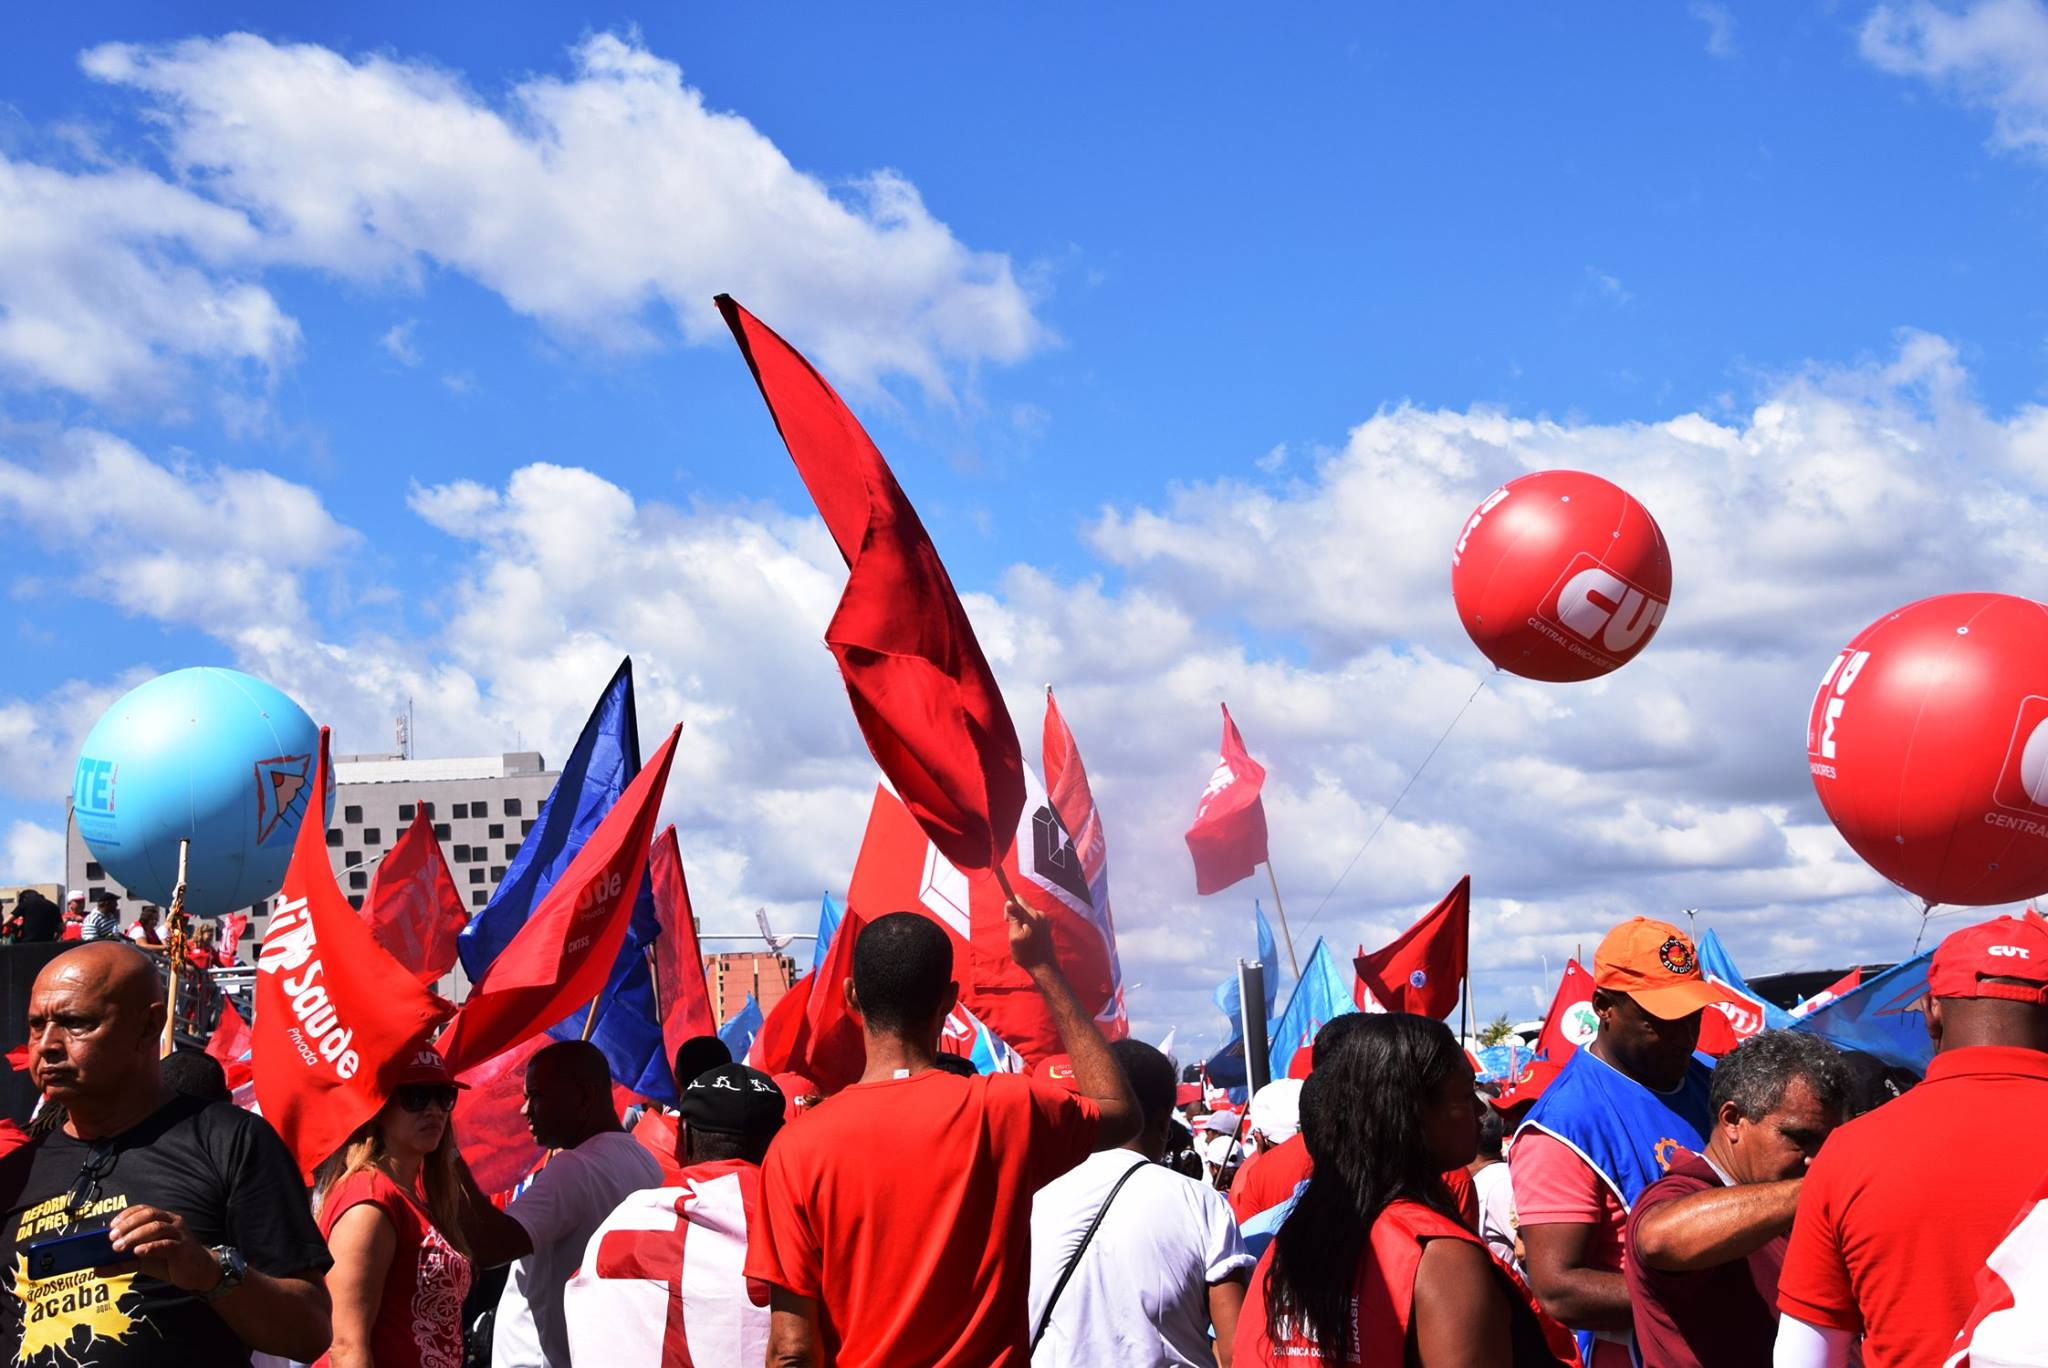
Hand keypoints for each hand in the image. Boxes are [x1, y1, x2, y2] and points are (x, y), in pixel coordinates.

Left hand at [107, 1205, 221, 1292]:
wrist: (199, 1272)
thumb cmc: (171, 1262)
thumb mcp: (143, 1261)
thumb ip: (122, 1263)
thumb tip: (96, 1269)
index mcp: (164, 1220)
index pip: (143, 1209)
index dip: (126, 1215)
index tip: (110, 1227)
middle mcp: (172, 1222)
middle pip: (149, 1215)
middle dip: (128, 1225)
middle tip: (111, 1238)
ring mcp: (179, 1234)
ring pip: (156, 1227)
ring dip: (135, 1236)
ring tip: (119, 1247)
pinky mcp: (183, 1248)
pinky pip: (166, 1244)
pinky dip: (150, 1246)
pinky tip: (138, 1252)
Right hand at [1006, 894, 1054, 973]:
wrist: (1043, 967)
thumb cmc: (1026, 954)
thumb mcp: (1015, 936)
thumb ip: (1013, 918)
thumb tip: (1009, 902)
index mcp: (1032, 915)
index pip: (1018, 899)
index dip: (1009, 907)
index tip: (1007, 920)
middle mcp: (1040, 914)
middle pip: (1022, 906)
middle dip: (1015, 915)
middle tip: (1014, 932)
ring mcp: (1044, 920)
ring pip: (1026, 914)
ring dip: (1021, 922)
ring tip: (1021, 938)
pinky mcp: (1045, 926)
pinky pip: (1032, 920)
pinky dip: (1027, 926)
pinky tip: (1027, 939)